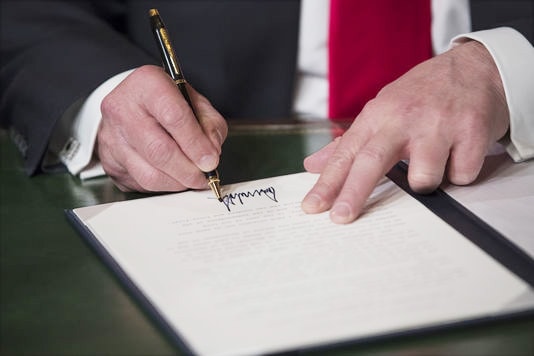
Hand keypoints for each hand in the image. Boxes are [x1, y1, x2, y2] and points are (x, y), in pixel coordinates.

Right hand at [97, 65, 226, 191]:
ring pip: (148, 174)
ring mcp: (111, 136)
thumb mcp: (195, 101)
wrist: (133, 105)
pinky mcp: (109, 160)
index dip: (196, 143)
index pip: (174, 116)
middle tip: (204, 177)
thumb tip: (211, 154)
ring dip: (177, 183)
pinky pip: (140, 183)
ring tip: (192, 179)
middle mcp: (122, 108)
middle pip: (159, 150)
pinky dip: (164, 186)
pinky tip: (174, 178)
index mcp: (147, 83)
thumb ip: (209, 124)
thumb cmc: (167, 102)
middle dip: (188, 170)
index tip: (211, 161)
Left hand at [302, 40, 509, 223]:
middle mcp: (405, 119)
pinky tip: (459, 152)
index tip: (312, 206)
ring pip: (423, 178)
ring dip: (427, 181)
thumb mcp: (382, 109)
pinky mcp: (472, 132)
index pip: (346, 153)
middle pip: (372, 161)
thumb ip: (350, 142)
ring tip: (434, 161)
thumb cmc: (424, 93)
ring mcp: (439, 125)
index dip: (327, 183)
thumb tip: (313, 165)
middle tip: (341, 217)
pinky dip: (459, 172)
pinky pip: (461, 176)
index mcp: (378, 115)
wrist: (477, 66)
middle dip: (354, 193)